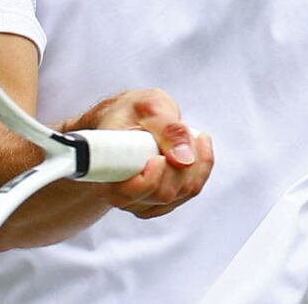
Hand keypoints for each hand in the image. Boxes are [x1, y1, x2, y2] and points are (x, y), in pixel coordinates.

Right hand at [83, 88, 213, 219]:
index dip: (150, 178)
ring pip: (181, 193)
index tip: (160, 157)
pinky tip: (194, 147)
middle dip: (181, 161)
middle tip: (183, 132)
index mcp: (106, 170)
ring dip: (194, 162)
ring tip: (187, 136)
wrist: (130, 117)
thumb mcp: (150, 106)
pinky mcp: (159, 202)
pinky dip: (200, 167)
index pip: (129, 192)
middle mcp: (120, 193)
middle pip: (164, 193)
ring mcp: (140, 201)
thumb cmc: (135, 110)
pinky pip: (190, 191)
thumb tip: (185, 160)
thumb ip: (168, 129)